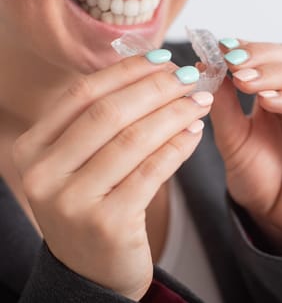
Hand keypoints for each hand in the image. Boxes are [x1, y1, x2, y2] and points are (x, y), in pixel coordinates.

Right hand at [12, 56, 211, 299]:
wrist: (93, 270)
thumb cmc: (93, 205)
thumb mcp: (82, 162)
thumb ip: (103, 121)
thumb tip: (152, 71)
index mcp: (34, 147)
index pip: (83, 93)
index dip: (127, 71)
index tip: (163, 59)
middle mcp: (45, 172)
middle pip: (110, 112)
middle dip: (158, 88)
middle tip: (191, 76)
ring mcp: (73, 201)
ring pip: (135, 139)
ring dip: (175, 113)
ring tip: (200, 100)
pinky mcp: (108, 223)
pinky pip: (153, 171)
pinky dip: (178, 146)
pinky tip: (196, 132)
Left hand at [210, 40, 281, 255]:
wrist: (277, 214)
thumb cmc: (259, 175)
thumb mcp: (232, 137)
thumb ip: (223, 104)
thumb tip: (207, 67)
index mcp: (281, 91)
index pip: (269, 56)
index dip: (247, 48)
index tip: (219, 47)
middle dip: (259, 55)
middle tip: (231, 59)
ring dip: (273, 74)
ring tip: (243, 79)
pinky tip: (267, 100)